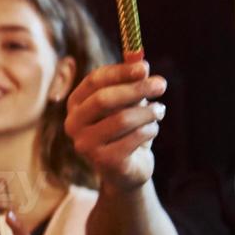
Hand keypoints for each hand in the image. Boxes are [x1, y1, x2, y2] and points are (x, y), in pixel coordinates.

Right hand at [63, 56, 168, 191]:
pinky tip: (152, 131)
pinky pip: (134, 137)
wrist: (127, 170)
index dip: (120, 72)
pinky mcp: (103, 161)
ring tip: (160, 111)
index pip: (94, 81)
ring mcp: (85, 145)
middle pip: (103, 99)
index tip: (145, 67)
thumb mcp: (128, 103)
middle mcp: (73, 124)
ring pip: (122, 119)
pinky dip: (150, 130)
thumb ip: (132, 84)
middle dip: (136, 89)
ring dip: (148, 112)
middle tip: (161, 84)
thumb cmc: (126, 130)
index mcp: (76, 105)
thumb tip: (141, 65)